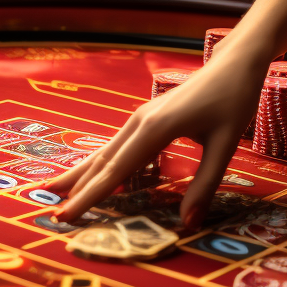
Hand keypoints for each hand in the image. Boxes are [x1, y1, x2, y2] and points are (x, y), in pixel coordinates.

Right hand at [43, 52, 268, 229]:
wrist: (234, 63)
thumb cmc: (233, 99)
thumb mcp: (226, 144)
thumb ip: (204, 185)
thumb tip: (187, 224)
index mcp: (156, 128)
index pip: (116, 170)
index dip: (89, 197)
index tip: (65, 216)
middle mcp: (140, 121)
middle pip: (102, 161)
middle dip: (76, 189)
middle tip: (52, 214)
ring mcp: (141, 117)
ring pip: (106, 151)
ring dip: (81, 173)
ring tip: (53, 190)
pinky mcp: (146, 117)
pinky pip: (118, 144)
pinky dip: (100, 162)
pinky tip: (91, 173)